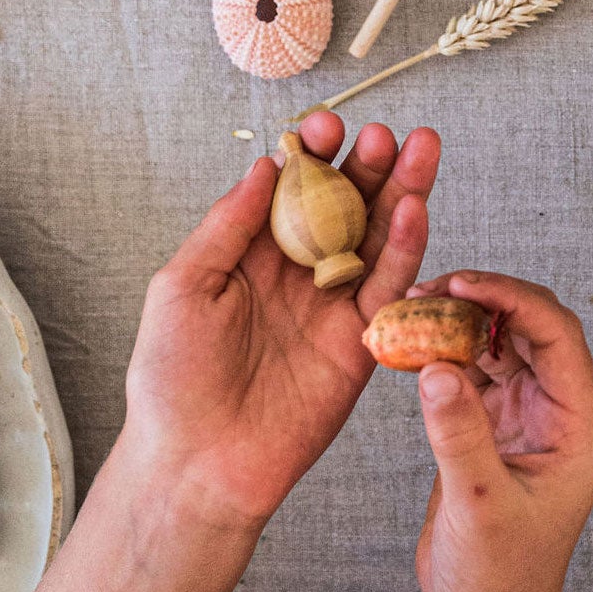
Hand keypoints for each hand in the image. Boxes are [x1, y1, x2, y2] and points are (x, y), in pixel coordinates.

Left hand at [125, 110, 441, 528]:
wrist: (196, 465)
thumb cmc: (172, 379)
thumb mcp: (182, 285)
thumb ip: (229, 224)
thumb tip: (264, 165)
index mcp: (254, 252)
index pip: (294, 188)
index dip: (314, 154)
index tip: (327, 126)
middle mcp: (300, 271)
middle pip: (346, 204)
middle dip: (367, 165)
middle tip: (384, 133)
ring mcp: (333, 306)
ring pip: (378, 237)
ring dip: (402, 192)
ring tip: (420, 149)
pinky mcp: (362, 343)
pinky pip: (390, 288)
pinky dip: (407, 248)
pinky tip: (416, 209)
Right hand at [408, 271, 592, 591]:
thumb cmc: (499, 580)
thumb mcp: (479, 506)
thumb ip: (460, 435)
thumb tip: (437, 368)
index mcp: (580, 424)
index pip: (557, 335)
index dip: (511, 299)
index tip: (462, 284)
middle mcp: (559, 409)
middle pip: (528, 325)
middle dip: (481, 299)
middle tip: (431, 288)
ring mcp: (527, 412)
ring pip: (497, 339)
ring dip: (457, 320)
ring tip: (413, 307)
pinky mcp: (492, 421)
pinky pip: (470, 365)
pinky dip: (442, 348)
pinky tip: (410, 342)